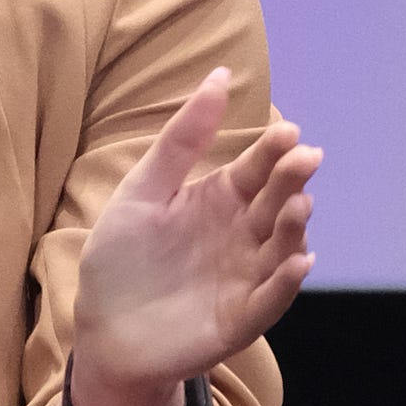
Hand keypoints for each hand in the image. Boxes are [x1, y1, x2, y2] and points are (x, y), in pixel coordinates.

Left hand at [69, 71, 318, 405]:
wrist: (101, 331)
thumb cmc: (121, 260)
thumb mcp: (143, 191)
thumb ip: (181, 140)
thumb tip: (220, 74)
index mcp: (222, 200)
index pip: (257, 169)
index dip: (273, 150)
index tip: (287, 132)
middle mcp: (242, 235)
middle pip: (276, 203)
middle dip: (292, 180)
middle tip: (304, 158)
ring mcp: (245, 278)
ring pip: (282, 248)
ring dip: (295, 228)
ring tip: (298, 205)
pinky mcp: (240, 320)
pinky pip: (269, 300)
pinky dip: (285, 283)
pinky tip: (297, 261)